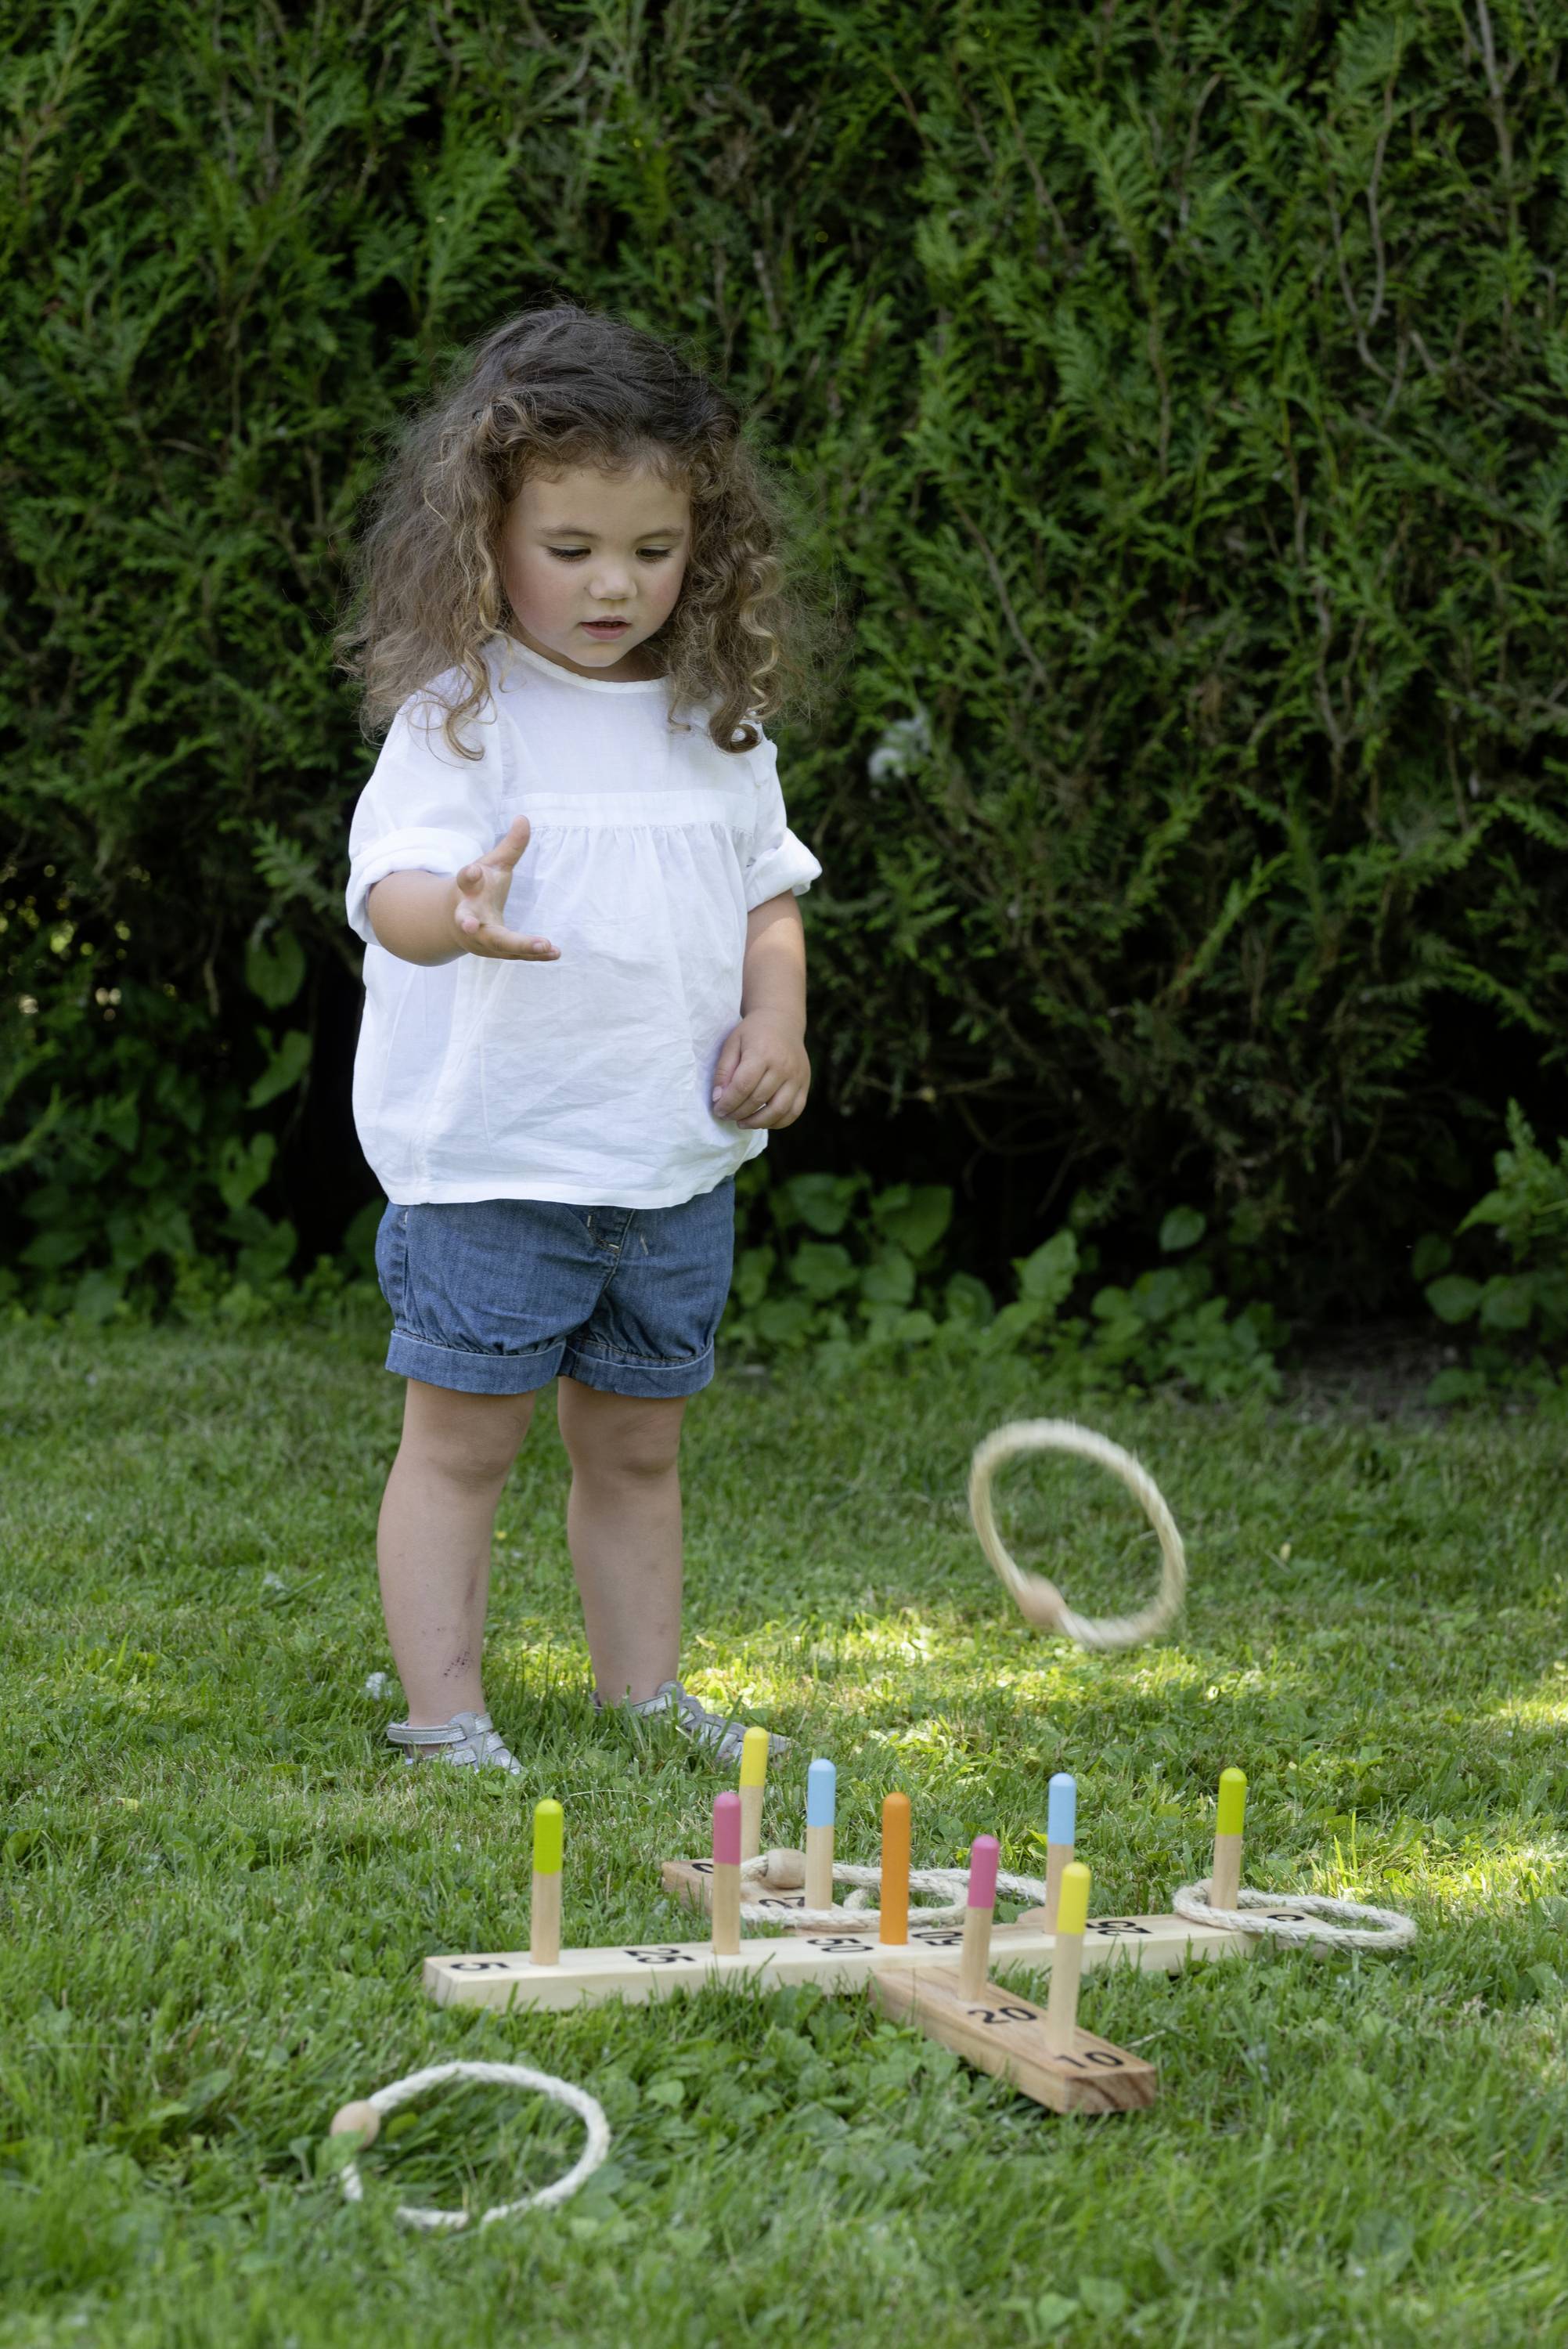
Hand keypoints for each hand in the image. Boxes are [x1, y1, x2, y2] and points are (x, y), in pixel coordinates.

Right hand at [453, 818, 559, 959]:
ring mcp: (481, 938)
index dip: (468, 875)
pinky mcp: (496, 951)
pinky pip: (517, 954)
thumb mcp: (492, 865)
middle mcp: (469, 916)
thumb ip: (510, 846)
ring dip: (520, 946)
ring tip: (544, 945)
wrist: (455, 924)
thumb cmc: (478, 890)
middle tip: (471, 925)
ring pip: (498, 944)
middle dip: (471, 923)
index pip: (465, 880)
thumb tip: (524, 818)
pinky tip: (557, 952)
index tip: (473, 870)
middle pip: (470, 921)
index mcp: (466, 891)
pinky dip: (537, 954)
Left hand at [710, 1014, 810, 1128]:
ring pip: (778, 1110)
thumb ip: (723, 1071)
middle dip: (738, 1113)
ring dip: (757, 1123)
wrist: (782, 1021)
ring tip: (742, 1123)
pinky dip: (778, 1122)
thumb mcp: (732, 1044)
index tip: (718, 1110)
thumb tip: (718, 1099)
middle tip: (726, 1116)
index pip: (743, 1086)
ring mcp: (797, 1076)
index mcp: (762, 1053)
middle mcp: (783, 1066)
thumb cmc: (753, 1033)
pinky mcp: (805, 1084)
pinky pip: (794, 1112)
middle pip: (758, 1100)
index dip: (728, 1103)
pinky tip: (763, 1122)